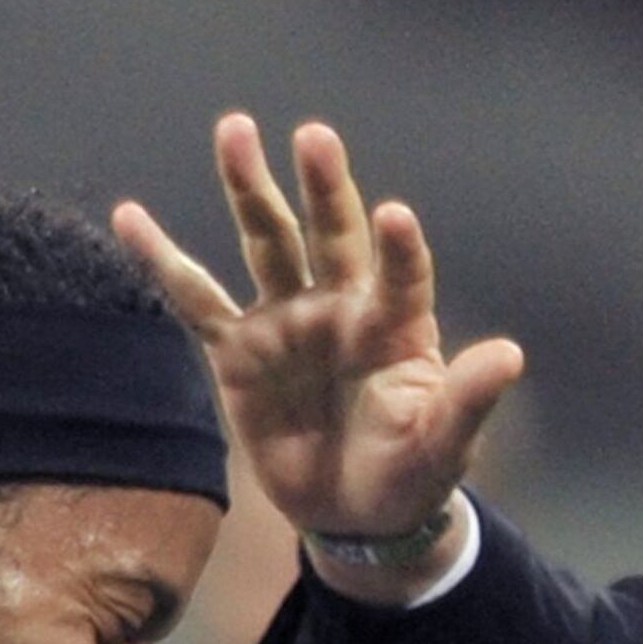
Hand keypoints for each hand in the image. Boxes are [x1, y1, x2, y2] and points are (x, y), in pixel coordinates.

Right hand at [114, 114, 522, 561]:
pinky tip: (130, 217)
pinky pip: (196, 299)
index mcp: (397, 327)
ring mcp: (287, 321)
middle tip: (314, 136)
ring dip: (250, 190)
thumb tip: (511, 356)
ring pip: (266, 244)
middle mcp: (342, 308)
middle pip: (331, 235)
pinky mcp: (238, 350)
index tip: (394, 214)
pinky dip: (163, 259)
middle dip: (322, 187)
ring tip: (235, 130)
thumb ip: (468, 400)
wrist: (355, 514)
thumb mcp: (445, 443)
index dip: (399, 249)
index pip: (401, 277)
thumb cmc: (412, 471)